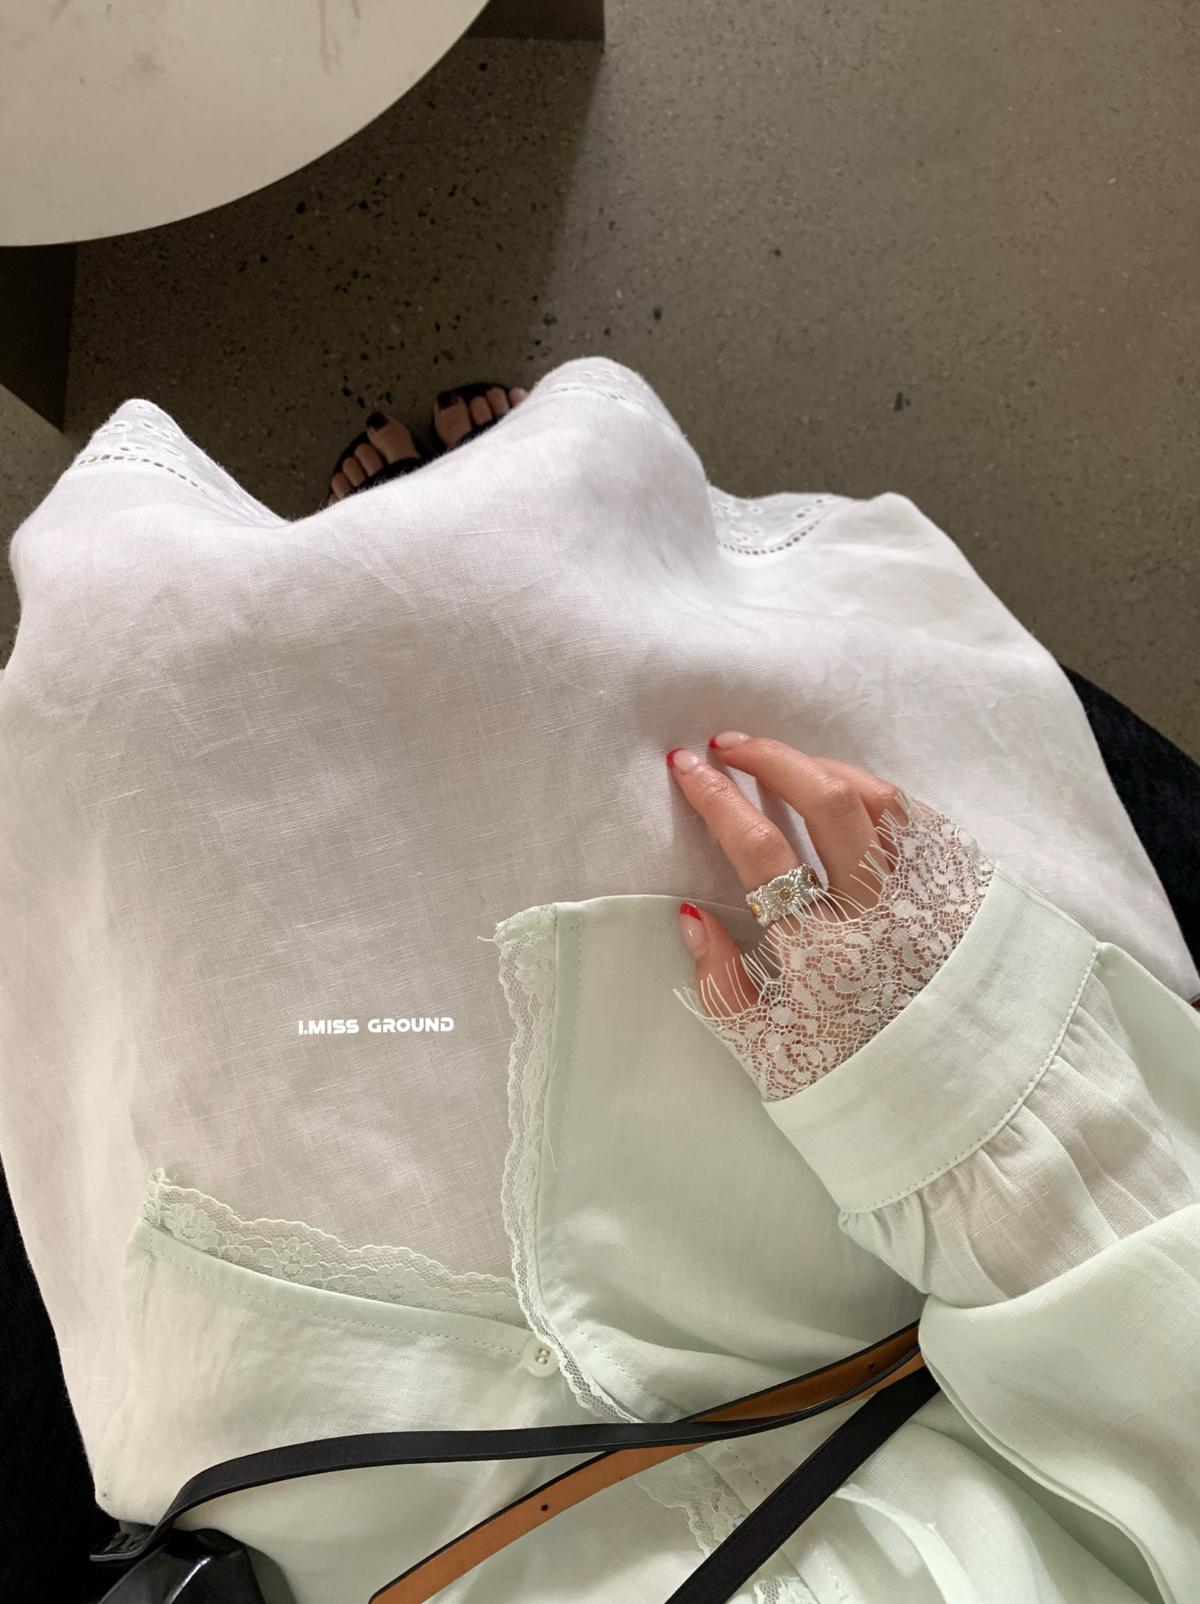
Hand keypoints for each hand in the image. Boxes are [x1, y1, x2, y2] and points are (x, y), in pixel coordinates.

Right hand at [666, 731, 992, 1099]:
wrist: (967, 1122)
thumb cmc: (857, 1091)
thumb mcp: (769, 1056)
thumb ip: (722, 985)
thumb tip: (691, 912)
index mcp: (824, 955)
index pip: (760, 849)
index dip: (717, 798)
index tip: (685, 766)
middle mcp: (881, 915)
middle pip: (825, 800)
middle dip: (769, 758)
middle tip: (727, 745)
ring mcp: (930, 902)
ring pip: (880, 801)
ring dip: (824, 768)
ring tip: (784, 763)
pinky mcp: (965, 901)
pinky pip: (924, 825)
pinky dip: (880, 796)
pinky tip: (850, 794)